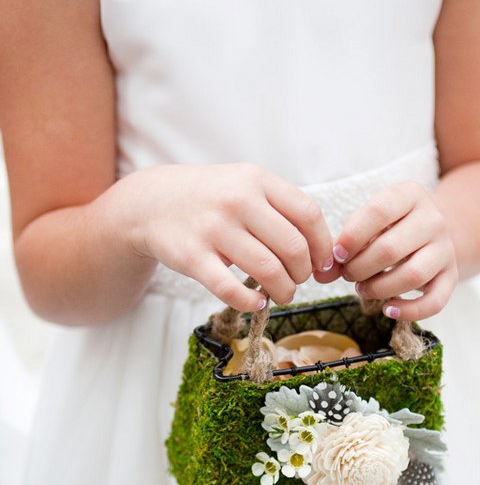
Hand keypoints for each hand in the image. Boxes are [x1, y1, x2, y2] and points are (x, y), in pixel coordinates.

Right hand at [125, 163, 333, 310]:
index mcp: (257, 180)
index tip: (321, 264)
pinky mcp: (192, 256)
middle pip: (293, 248)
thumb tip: (324, 254)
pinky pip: (230, 289)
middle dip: (303, 274)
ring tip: (280, 295)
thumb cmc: (211, 199)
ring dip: (283, 291)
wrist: (151, 202)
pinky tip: (257, 303)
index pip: (309, 215)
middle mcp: (237, 200)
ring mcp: (213, 228)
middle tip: (296, 281)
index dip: (323, 246)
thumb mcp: (246, 185)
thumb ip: (282, 210)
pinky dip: (251, 303)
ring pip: (268, 271)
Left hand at [315, 181, 457, 319]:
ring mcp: (445, 248)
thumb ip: (342, 245)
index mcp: (409, 195)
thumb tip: (321, 274)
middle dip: (361, 268)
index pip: (379, 211)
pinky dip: (410, 311)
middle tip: (348, 275)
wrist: (432, 231)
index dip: (353, 236)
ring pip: (413, 275)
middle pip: (391, 249)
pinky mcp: (451, 276)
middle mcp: (433, 219)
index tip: (337, 254)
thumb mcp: (366, 224)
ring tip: (363, 289)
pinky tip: (388, 310)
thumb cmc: (389, 227)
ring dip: (380, 289)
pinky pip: (435, 301)